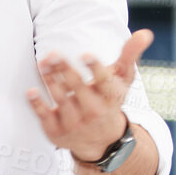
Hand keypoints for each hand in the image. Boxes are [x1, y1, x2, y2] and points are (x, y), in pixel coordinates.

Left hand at [26, 29, 152, 161]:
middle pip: (78, 89)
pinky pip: (45, 117)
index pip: (104, 82)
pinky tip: (30, 91)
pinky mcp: (57, 131)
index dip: (95, 68)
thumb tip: (145, 33)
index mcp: (110, 97)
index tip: (85, 55)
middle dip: (65, 70)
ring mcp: (75, 123)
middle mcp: (93, 111)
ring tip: (42, 63)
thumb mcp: (122, 80)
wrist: (101, 141)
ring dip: (50, 81)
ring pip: (61, 100)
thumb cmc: (109, 101)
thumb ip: (130, 55)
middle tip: (53, 53)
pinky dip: (37, 105)